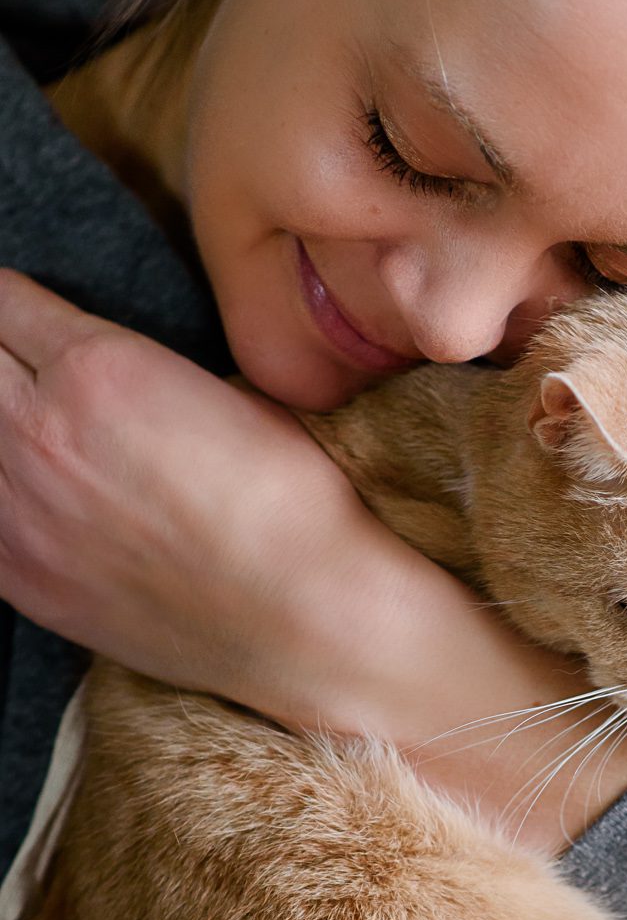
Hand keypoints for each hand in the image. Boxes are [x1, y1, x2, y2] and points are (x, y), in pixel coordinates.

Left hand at [0, 268, 368, 714]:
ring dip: (4, 429)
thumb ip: (139, 366)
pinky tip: (41, 503)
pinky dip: (3, 498)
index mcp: (96, 368)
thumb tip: (107, 368)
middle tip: (33, 373)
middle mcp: (38, 434)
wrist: (302, 618)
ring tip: (45, 444)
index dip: (19, 306)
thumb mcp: (229, 391)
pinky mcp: (19, 579)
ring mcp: (17, 513)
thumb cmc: (289, 505)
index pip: (2, 301)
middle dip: (3, 360)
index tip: (29, 318)